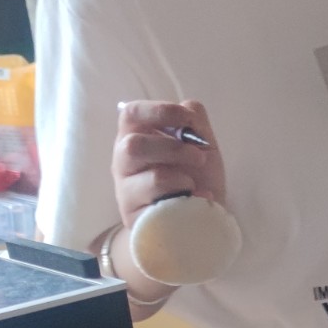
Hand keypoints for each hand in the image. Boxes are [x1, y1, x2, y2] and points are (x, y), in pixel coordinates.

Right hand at [111, 99, 226, 230]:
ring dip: (182, 178)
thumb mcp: (202, 145)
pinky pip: (164, 207)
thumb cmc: (197, 177)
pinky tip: (193, 201)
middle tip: (198, 158)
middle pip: (134, 145)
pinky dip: (186, 201)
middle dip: (174, 148)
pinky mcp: (136, 217)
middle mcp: (124, 160)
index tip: (186, 119)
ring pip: (153, 178)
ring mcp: (126, 190)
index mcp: (136, 136)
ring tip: (193, 184)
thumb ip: (195, 122)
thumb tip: (186, 109)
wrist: (202, 219)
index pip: (132, 114)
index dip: (159, 111)